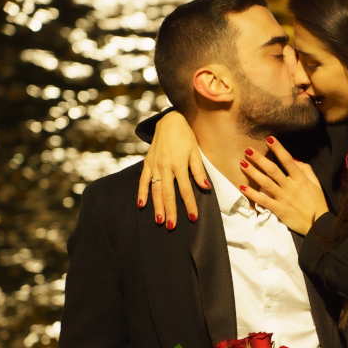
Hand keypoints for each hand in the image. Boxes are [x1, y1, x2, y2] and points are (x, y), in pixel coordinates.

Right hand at [137, 111, 209, 228]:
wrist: (169, 121)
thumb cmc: (185, 136)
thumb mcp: (195, 151)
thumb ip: (198, 170)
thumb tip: (205, 187)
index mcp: (179, 164)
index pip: (185, 189)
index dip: (189, 204)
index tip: (192, 217)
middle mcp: (165, 167)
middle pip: (168, 193)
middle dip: (170, 211)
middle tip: (172, 226)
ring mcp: (154, 165)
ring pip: (155, 190)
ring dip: (157, 206)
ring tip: (159, 220)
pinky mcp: (147, 163)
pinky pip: (143, 180)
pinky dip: (141, 192)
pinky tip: (141, 205)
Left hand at [239, 137, 328, 234]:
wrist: (318, 225)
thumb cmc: (317, 203)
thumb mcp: (316, 184)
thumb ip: (306, 170)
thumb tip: (294, 159)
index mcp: (300, 179)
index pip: (287, 160)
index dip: (278, 149)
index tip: (269, 139)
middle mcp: (290, 186)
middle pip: (273, 170)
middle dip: (260, 159)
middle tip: (248, 150)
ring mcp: (283, 198)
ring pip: (266, 183)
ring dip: (253, 172)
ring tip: (242, 163)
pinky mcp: (278, 209)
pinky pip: (263, 200)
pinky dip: (252, 194)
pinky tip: (242, 186)